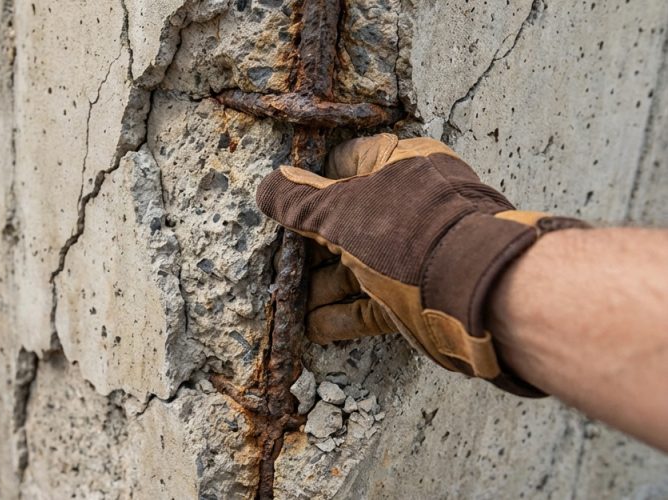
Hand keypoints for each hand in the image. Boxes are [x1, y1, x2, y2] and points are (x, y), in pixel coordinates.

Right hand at [256, 134, 586, 395]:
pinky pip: (373, 299)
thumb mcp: (339, 210)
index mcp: (401, 163)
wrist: (475, 288)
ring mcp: (417, 250)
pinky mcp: (420, 293)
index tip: (283, 202)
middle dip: (310, 242)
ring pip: (359, 262)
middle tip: (278, 256)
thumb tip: (267, 185)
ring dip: (322, 282)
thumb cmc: (407, 230)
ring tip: (288, 299)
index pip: (346, 162)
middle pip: (349, 218)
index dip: (311, 181)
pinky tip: (313, 324)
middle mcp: (412, 203)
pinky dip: (343, 312)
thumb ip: (299, 201)